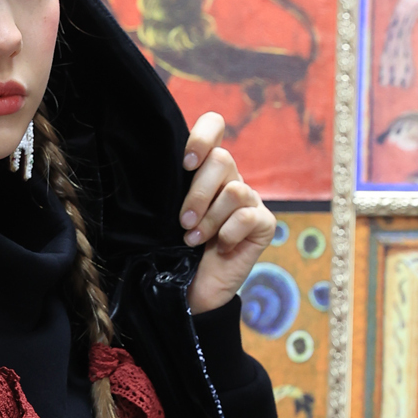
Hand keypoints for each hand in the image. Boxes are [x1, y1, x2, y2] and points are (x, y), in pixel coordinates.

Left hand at [179, 111, 275, 314]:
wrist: (191, 291)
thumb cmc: (174, 250)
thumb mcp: (166, 215)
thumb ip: (168, 189)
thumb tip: (154, 169)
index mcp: (205, 170)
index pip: (214, 126)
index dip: (202, 136)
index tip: (184, 163)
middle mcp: (230, 179)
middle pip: (221, 159)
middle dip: (197, 194)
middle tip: (183, 222)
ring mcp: (249, 200)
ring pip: (234, 189)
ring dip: (209, 219)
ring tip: (194, 240)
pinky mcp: (263, 224)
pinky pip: (248, 216)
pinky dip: (229, 234)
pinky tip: (221, 248)